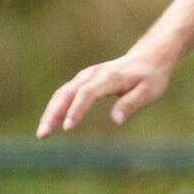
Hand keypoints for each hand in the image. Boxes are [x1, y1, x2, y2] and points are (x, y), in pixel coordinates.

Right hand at [36, 51, 173, 137]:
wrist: (148, 58)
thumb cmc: (150, 77)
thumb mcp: (149, 90)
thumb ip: (132, 103)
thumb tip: (116, 120)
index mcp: (110, 77)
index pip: (88, 93)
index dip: (77, 109)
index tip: (68, 127)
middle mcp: (93, 75)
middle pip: (67, 93)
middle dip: (53, 114)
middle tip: (43, 134)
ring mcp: (86, 76)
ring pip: (62, 93)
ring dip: (50, 113)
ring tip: (42, 134)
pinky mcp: (83, 80)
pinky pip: (64, 94)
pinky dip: (55, 108)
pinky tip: (50, 123)